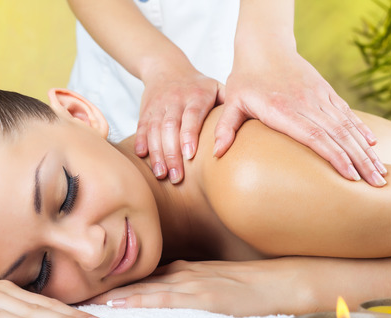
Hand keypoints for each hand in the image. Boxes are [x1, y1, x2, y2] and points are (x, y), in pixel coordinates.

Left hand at [82, 259, 312, 315]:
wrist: (283, 282)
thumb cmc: (253, 283)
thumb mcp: (217, 280)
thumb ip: (191, 284)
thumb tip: (165, 292)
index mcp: (187, 269)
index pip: (144, 277)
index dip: (117, 283)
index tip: (90, 287)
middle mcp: (185, 273)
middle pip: (139, 281)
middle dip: (108, 287)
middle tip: (74, 292)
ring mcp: (194, 283)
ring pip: (146, 288)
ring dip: (115, 295)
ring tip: (85, 300)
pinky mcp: (205, 297)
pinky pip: (167, 299)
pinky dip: (142, 302)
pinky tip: (121, 306)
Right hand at [135, 69, 222, 183]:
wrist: (166, 67)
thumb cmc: (199, 85)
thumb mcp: (217, 88)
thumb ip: (229, 106)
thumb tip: (249, 127)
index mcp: (196, 95)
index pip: (191, 115)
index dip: (189, 134)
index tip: (190, 155)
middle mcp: (176, 99)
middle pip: (171, 126)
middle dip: (172, 152)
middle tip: (176, 176)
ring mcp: (159, 105)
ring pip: (154, 129)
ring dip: (157, 153)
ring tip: (161, 174)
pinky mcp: (146, 110)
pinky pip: (142, 126)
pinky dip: (141, 141)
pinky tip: (143, 157)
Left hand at [214, 51, 387, 186]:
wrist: (265, 45)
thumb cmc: (246, 77)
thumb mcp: (232, 101)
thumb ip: (226, 127)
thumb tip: (215, 154)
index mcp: (284, 110)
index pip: (315, 136)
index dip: (335, 157)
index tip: (350, 177)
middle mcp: (307, 103)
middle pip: (338, 135)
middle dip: (359, 161)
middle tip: (376, 184)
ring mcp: (319, 97)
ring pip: (347, 126)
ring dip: (365, 149)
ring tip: (379, 172)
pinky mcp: (325, 92)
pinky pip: (346, 113)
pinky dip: (361, 129)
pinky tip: (373, 144)